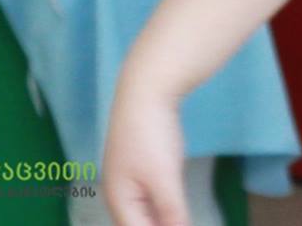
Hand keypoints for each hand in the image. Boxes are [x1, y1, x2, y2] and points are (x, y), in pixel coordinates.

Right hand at [103, 81, 189, 225]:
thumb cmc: (150, 135)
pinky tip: (174, 209)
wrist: (145, 90)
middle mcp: (119, 194)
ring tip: (180, 219)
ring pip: (144, 213)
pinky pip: (150, 197)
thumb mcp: (164, 178)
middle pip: (139, 224)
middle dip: (159, 225)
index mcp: (119, 201)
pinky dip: (162, 207)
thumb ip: (171, 211)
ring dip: (161, 220)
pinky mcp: (140, 166)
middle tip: (183, 221)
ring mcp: (128, 179)